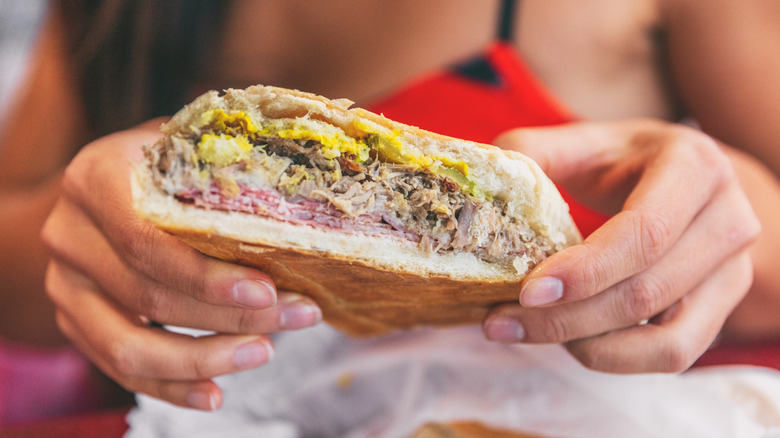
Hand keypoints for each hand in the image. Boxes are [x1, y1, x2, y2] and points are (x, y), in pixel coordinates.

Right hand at [41, 121, 321, 409]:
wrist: (106, 189)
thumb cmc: (166, 165)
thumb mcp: (191, 145)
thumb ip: (228, 163)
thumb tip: (301, 191)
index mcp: (94, 178)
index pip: (145, 240)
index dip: (206, 274)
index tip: (267, 290)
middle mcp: (68, 233)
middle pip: (149, 295)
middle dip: (230, 315)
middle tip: (296, 316)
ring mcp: (65, 284)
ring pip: (128, 346)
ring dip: (203, 358)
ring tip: (262, 353)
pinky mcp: (75, 322)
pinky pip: (119, 369)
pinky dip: (170, 386)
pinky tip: (214, 393)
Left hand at [483, 120, 759, 372]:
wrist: (678, 178)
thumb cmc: (621, 160)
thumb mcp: (579, 143)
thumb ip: (531, 156)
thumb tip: (485, 188)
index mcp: (694, 166)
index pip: (645, 232)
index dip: (587, 270)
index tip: (527, 292)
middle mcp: (729, 219)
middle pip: (648, 292)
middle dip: (567, 317)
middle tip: (499, 322)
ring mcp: (733, 270)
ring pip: (665, 338)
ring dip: (588, 346)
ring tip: (527, 332)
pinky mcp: (722, 308)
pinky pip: (674, 354)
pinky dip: (617, 358)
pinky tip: (569, 341)